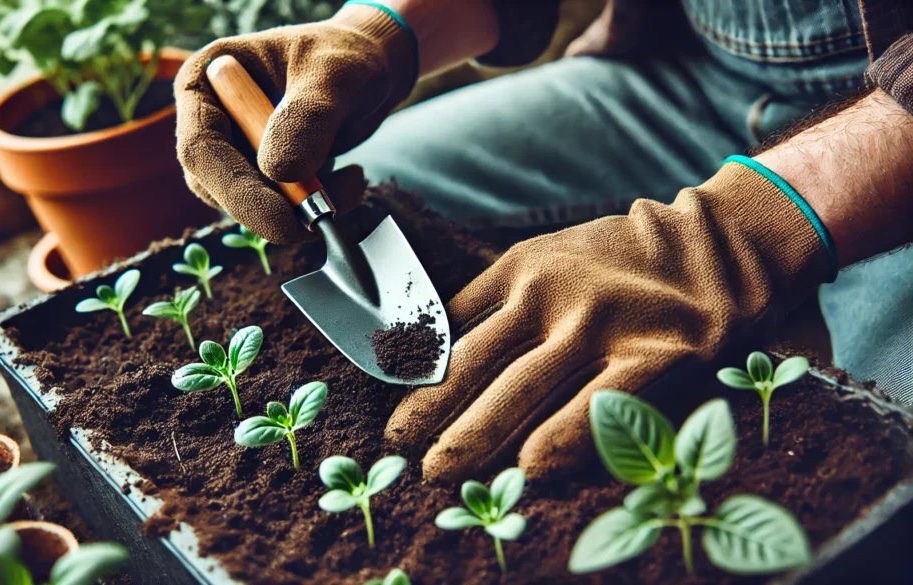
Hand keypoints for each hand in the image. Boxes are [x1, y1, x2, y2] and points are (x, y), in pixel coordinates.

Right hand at [174, 4, 416, 243]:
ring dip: (299, 210)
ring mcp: (234, 150)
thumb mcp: (334, 74)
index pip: (200, 148)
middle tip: (321, 217)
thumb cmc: (346, 57)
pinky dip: (314, 208)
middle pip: (215, 186)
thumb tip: (277, 171)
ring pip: (247, 205)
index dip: (235, 189)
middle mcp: (210, 119)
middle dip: (270, 210)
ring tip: (351, 182)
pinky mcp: (260, 174)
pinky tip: (350, 181)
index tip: (282, 216)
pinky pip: (276, 209)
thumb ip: (308, 116)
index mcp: (206, 80)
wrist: (370, 69)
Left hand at [386, 161, 835, 480]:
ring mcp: (601, 325)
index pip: (449, 324)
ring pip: (521, 386)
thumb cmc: (619, 259)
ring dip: (474, 433)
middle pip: (474, 362)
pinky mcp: (653, 355)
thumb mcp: (548, 256)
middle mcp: (551, 294)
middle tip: (397, 449)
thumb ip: (497, 298)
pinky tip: (531, 468)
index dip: (414, 369)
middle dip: (429, 411)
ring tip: (440, 470)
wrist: (718, 239)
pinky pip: (598, 404)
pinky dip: (561, 436)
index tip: (390, 403)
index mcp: (519, 268)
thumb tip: (431, 346)